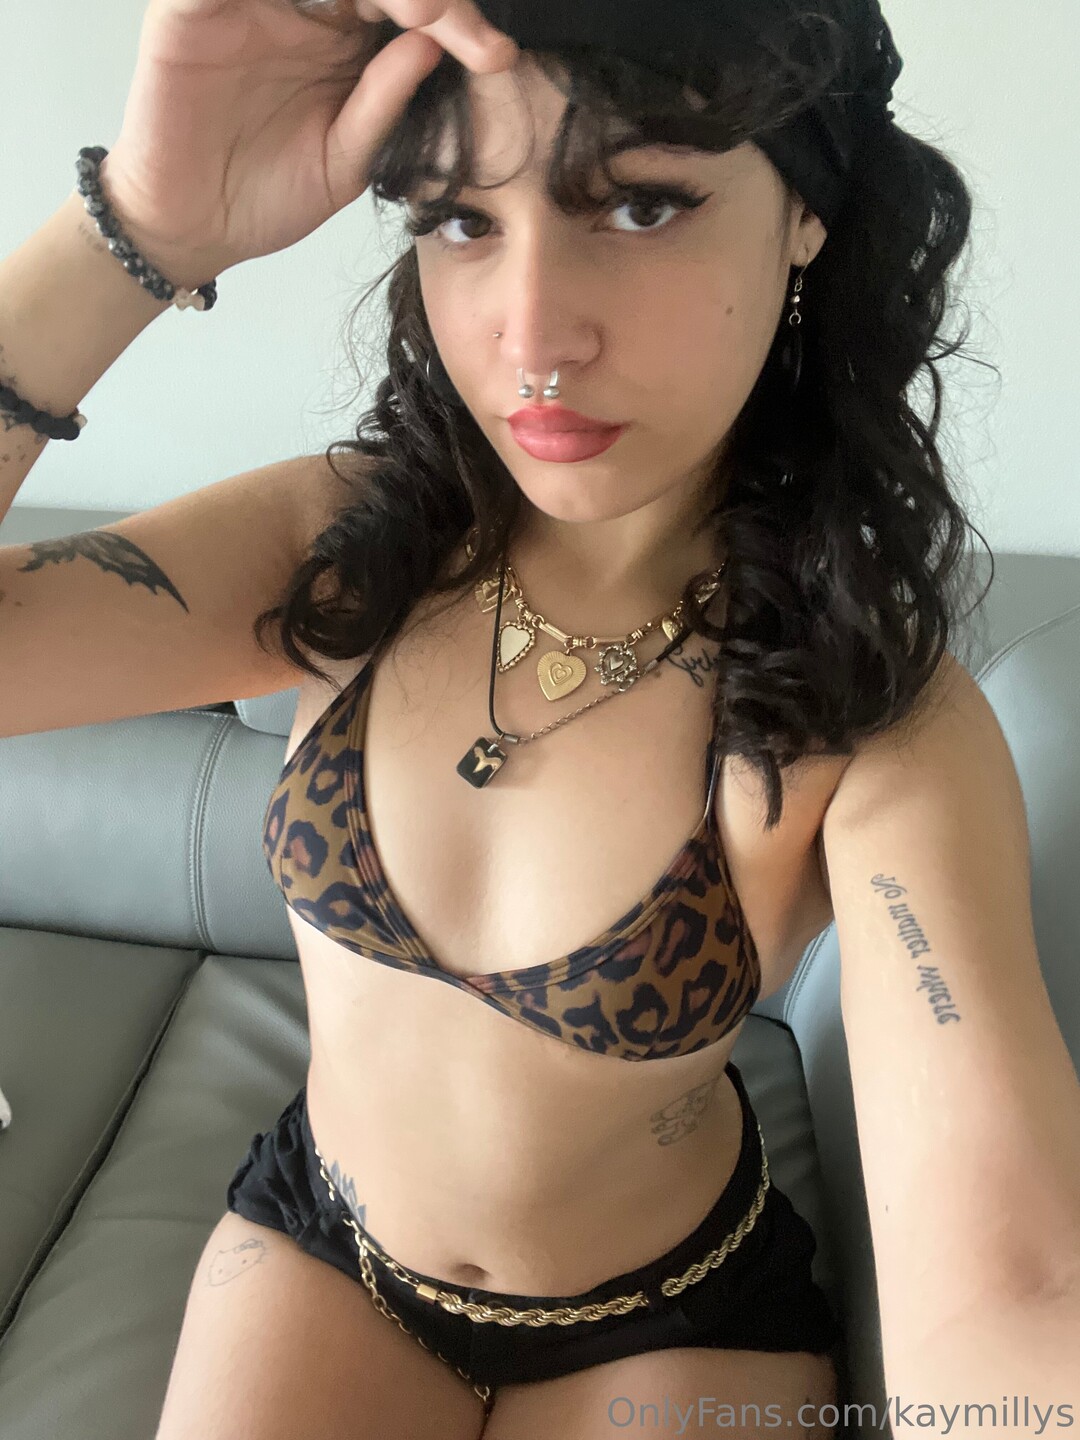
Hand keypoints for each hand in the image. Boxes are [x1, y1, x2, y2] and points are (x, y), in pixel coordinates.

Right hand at [97, 0, 518, 284]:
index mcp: (344, 40)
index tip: (495, 56)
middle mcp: (301, 9)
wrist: (196, 231)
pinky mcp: (191, 10)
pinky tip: (337, 5)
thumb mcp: (346, 158)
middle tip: (454, 23)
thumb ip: (385, 103)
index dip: (453, 21)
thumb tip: (433, 46)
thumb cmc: (268, 195)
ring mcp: (248, 3)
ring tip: (419, 10)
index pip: (406, 7)